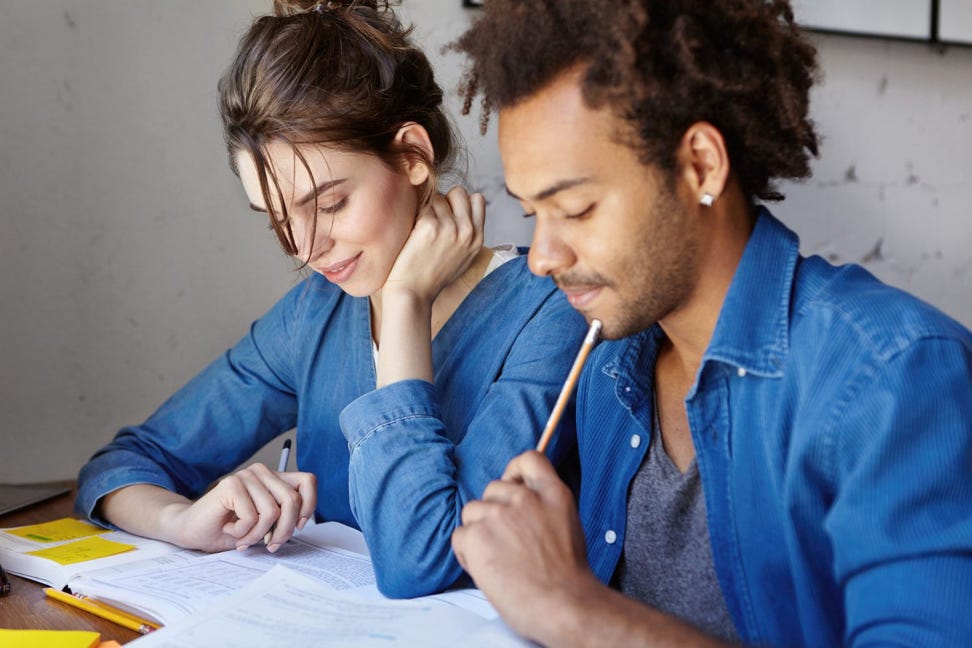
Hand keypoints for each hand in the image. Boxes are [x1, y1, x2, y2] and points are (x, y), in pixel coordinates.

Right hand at [165, 463, 316, 552]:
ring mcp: (246, 476)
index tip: (299, 526)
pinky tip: (229, 529)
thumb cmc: (227, 529)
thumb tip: (301, 523)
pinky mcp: (231, 485)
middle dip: (284, 530)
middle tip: (270, 546)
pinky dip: (242, 533)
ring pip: (273, 511)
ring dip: (258, 534)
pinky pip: (251, 516)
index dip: (309, 505)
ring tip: (243, 539)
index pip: (308, 481)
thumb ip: (282, 517)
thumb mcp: (263, 524)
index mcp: (273, 478)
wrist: (191, 530)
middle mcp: (262, 472)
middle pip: (292, 500)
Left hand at [383, 186, 484, 304]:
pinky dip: (416, 215)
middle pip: (459, 192)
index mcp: (478, 239)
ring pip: (438, 197)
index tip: (449, 214)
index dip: (461, 202)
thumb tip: (463, 207)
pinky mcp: (429, 226)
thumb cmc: (433, 276)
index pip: (477, 199)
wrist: (413, 294)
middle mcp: (467, 231)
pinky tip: (413, 235)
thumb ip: (467, 234)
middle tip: (433, 218)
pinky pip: (422, 206)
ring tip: (421, 232)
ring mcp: (449, 228)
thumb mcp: (462, 257)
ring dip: (428, 209)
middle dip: (445, 199)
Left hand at [452, 451, 599, 642]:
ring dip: (479, 532)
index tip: (512, 486)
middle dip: (494, 511)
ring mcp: (497, 515)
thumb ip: (544, 507)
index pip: (527, 459)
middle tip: (507, 542)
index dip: (514, 471)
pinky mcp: (476, 536)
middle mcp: (524, 498)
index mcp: (552, 493)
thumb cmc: (567, 577)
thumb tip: (520, 506)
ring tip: (498, 559)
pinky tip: (487, 569)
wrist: (564, 605)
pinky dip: (467, 553)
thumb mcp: (567, 525)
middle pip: (492, 488)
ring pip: (473, 511)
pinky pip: (460, 536)